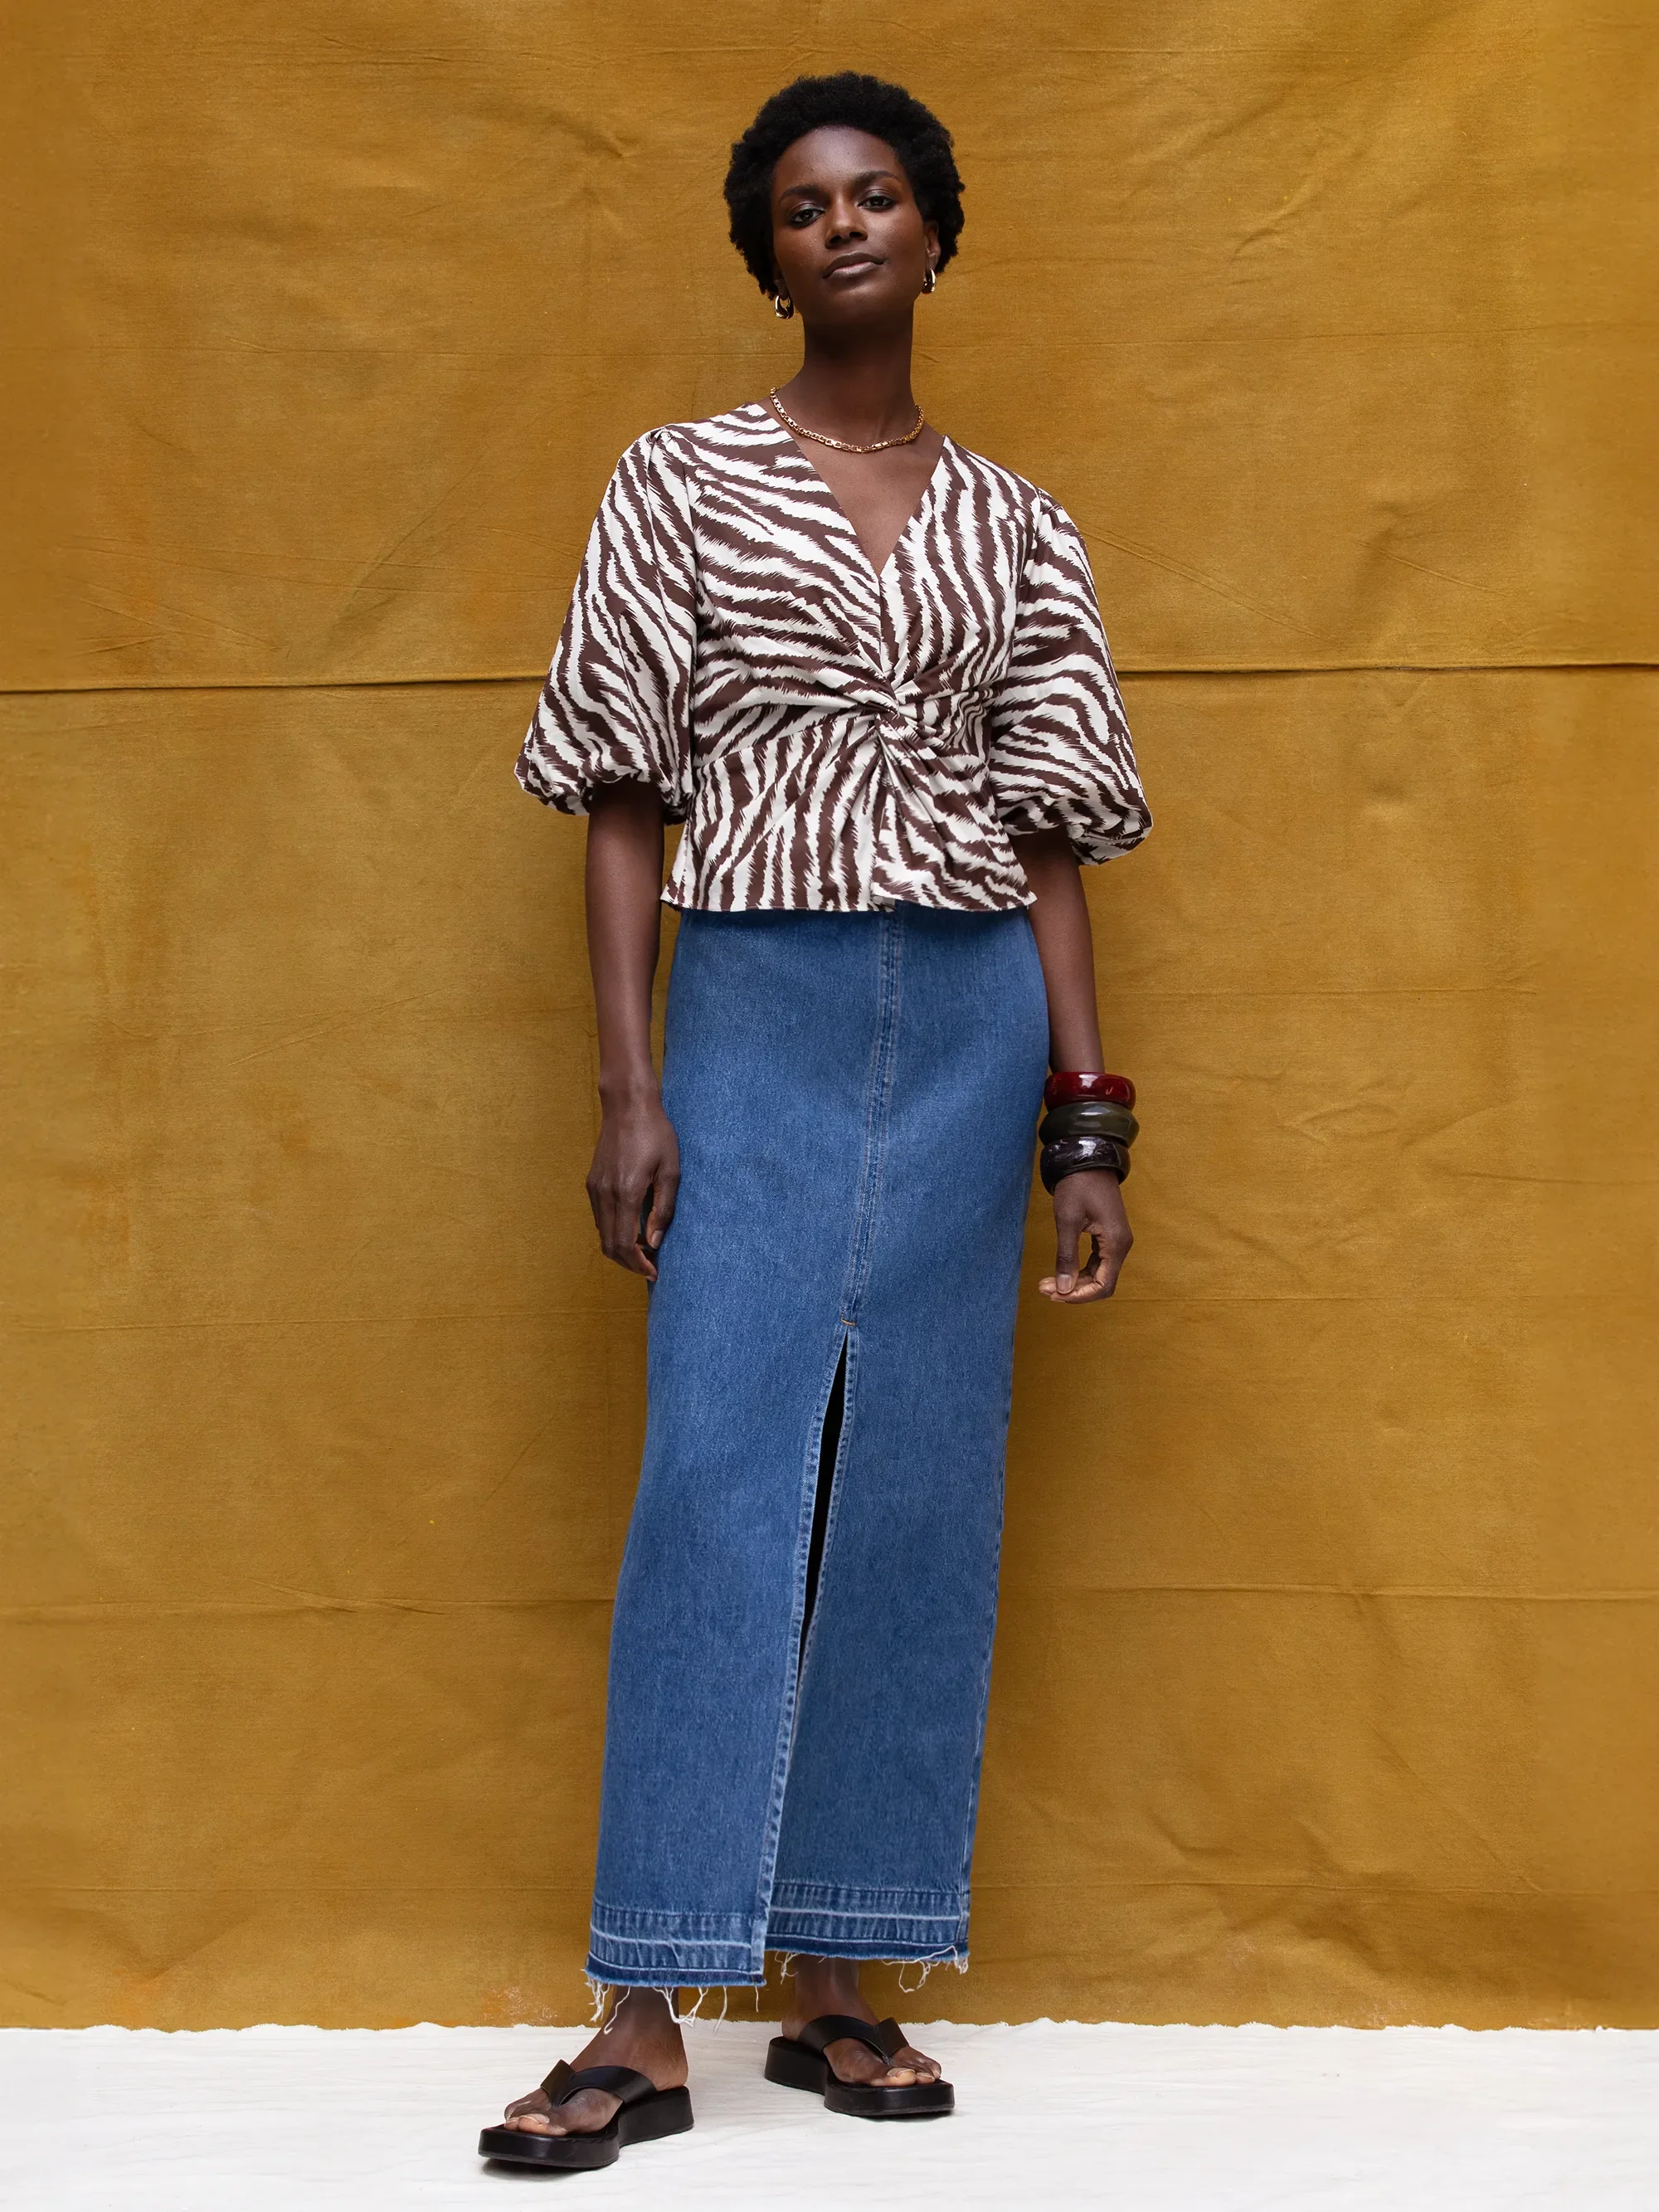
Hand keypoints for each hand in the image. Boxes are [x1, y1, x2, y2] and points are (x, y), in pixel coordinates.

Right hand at [587, 1096, 679, 1280]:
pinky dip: (614, 1231)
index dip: (639, 1265)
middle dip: (629, 1263)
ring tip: (645, 1249)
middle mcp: (605, 1194)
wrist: (627, 1105)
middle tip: (651, 1267)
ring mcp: (595, 1188)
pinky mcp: (592, 1182)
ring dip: (621, 1249)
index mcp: (626, 1193)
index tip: (655, 1273)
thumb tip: (655, 1242)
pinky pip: (600, 1218)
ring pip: (602, 1234)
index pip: (625, 1244)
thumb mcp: (670, 1171)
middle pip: (609, 1245)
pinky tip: (633, 1228)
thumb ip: (662, 1209)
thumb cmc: (655, 1133)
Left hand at [1038, 1169, 1131, 1303]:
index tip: (1055, 1294)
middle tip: (1044, 1289)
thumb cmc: (1078, 1186)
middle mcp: (1121, 1245)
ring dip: (1075, 1282)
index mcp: (1115, 1243)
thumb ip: (1066, 1256)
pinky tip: (1061, 1271)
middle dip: (1074, 1290)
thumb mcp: (1067, 1221)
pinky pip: (1097, 1262)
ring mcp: (1116, 1240)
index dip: (1079, 1296)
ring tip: (1047, 1282)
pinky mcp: (1108, 1235)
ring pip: (1099, 1274)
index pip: (1103, 1286)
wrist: (1087, 1159)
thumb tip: (1063, 1288)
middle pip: (1102, 1283)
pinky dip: (1080, 1270)